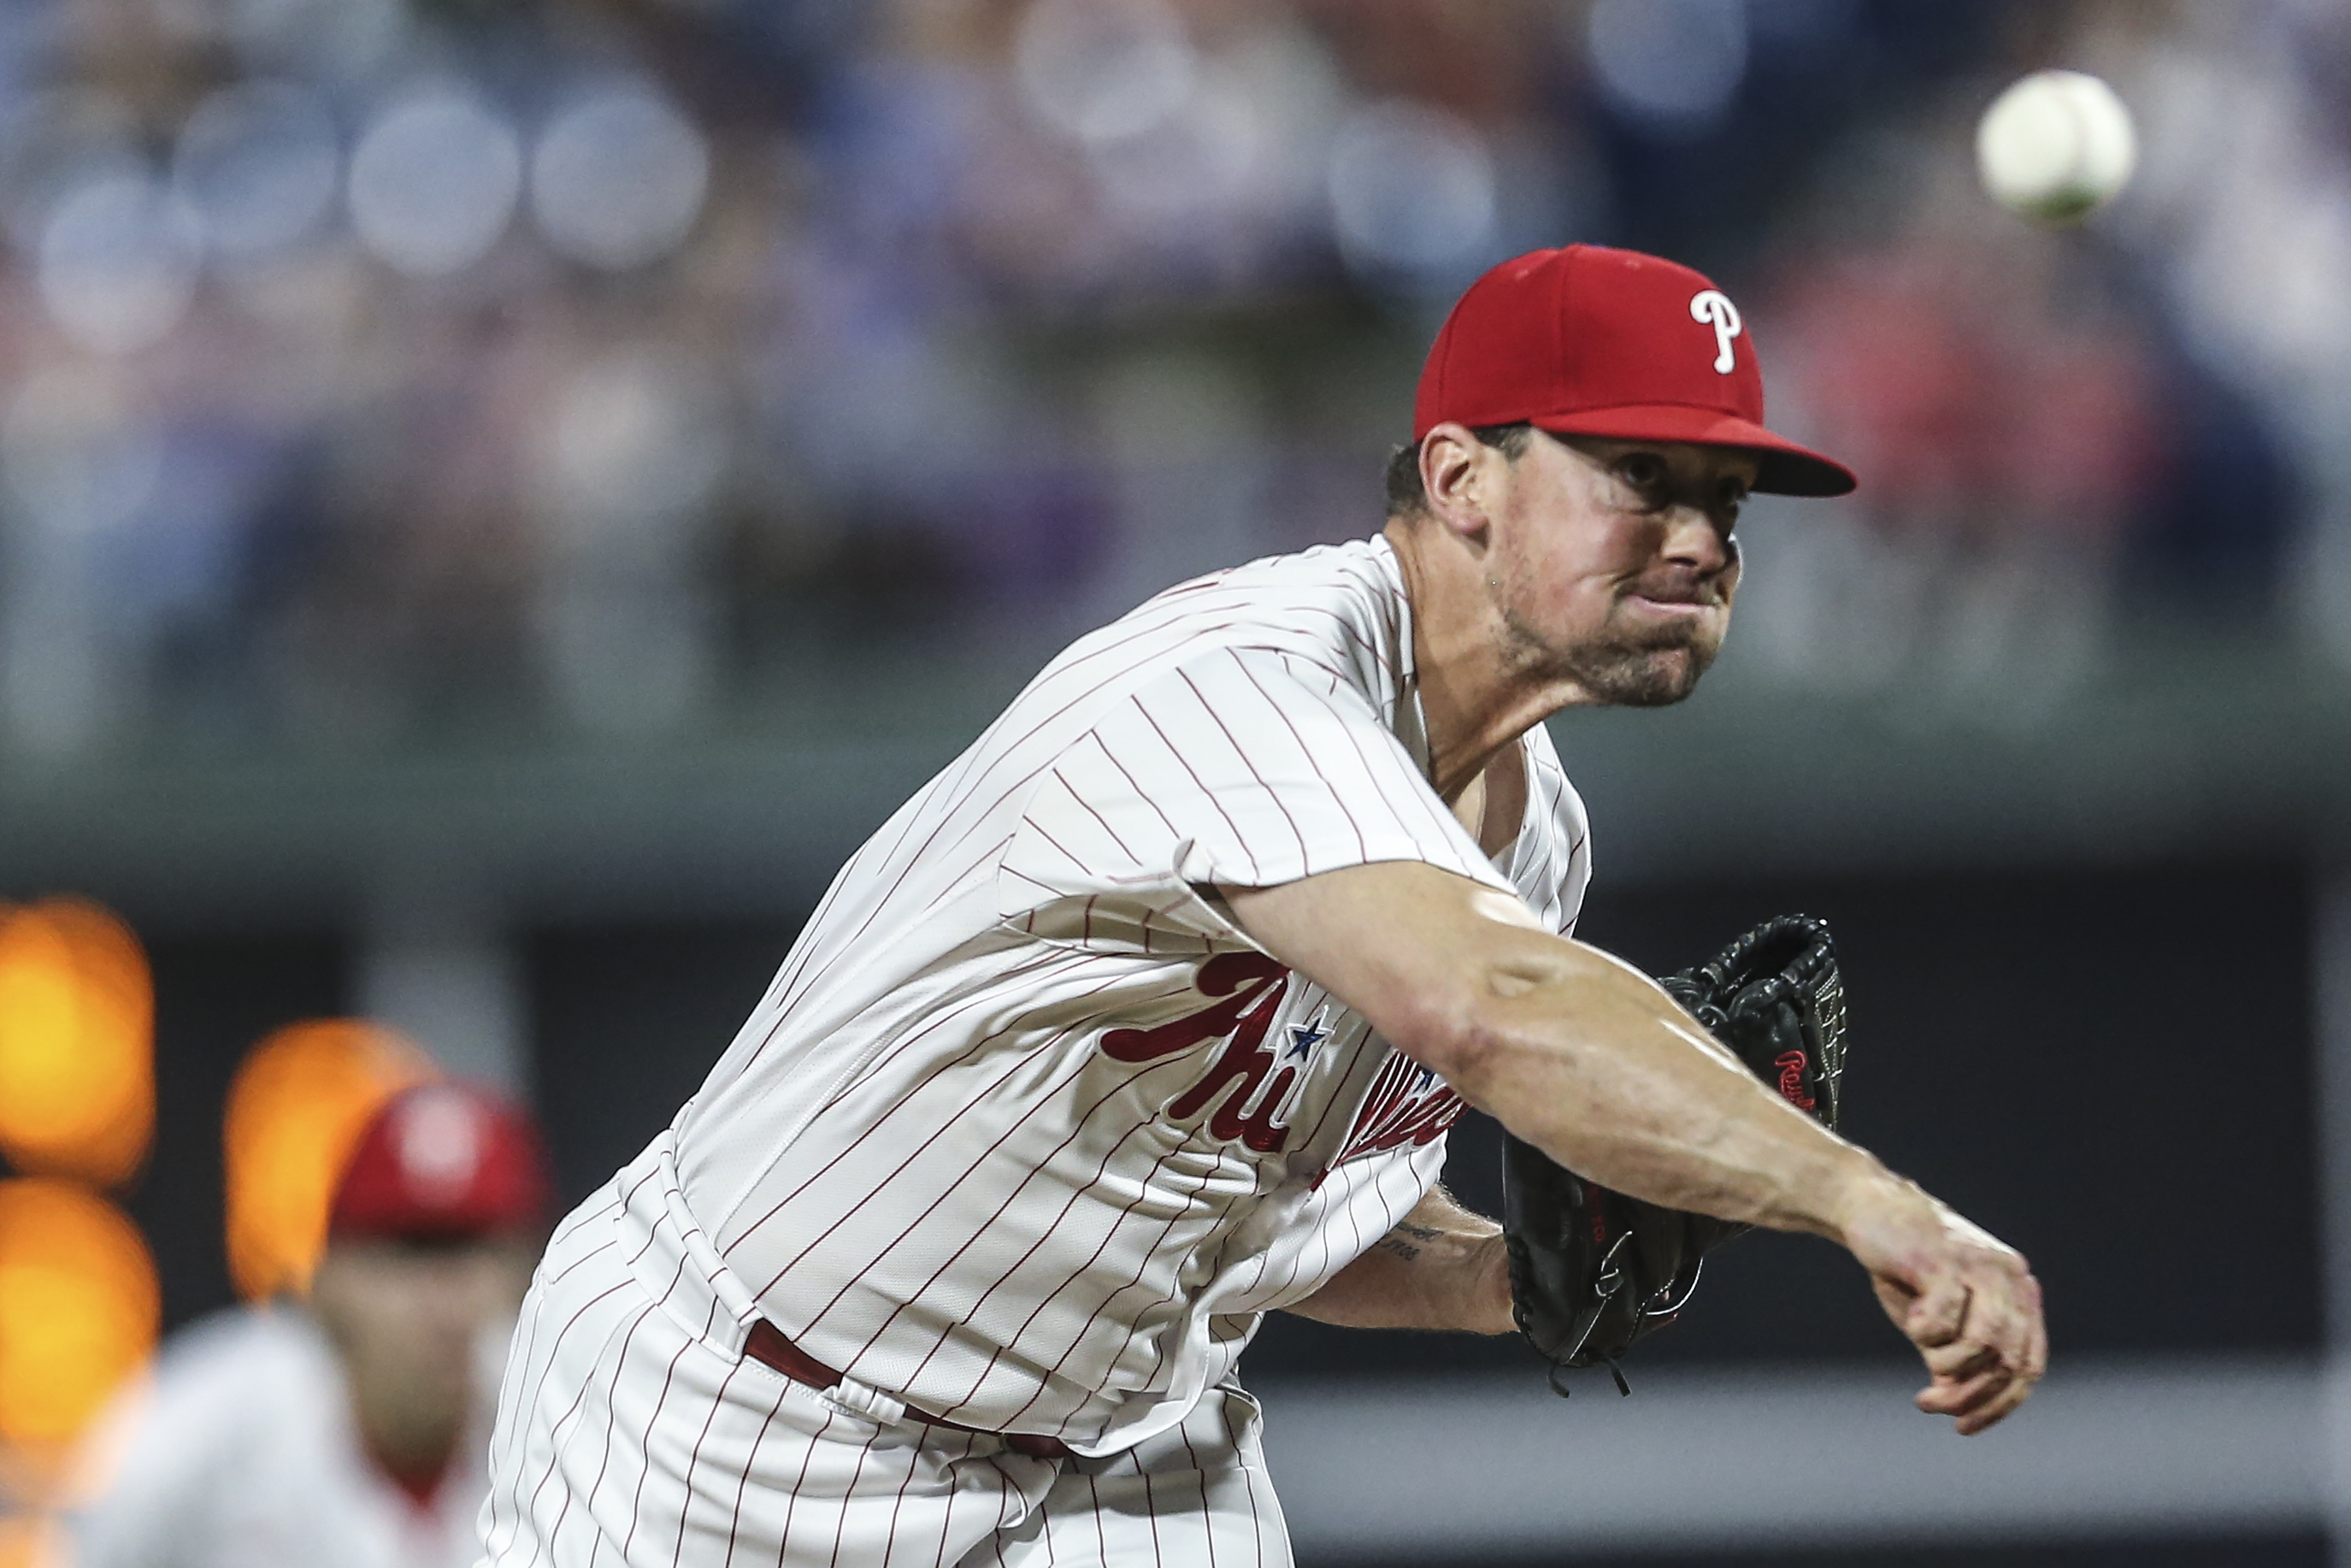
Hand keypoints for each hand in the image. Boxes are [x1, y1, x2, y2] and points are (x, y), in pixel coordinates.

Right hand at [1836, 1173, 2046, 1434]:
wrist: (1870, 1208)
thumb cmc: (1907, 1267)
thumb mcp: (1936, 1322)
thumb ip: (1953, 1357)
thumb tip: (1959, 1406)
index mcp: (2019, 1292)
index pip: (2030, 1365)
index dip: (2002, 1404)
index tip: (1963, 1427)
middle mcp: (2009, 1277)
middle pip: (2009, 1360)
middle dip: (1971, 1397)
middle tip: (1929, 1406)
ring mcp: (1979, 1265)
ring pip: (1983, 1344)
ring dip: (1947, 1370)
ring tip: (1917, 1374)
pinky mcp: (1943, 1259)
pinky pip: (1943, 1319)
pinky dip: (1925, 1333)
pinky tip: (1911, 1321)